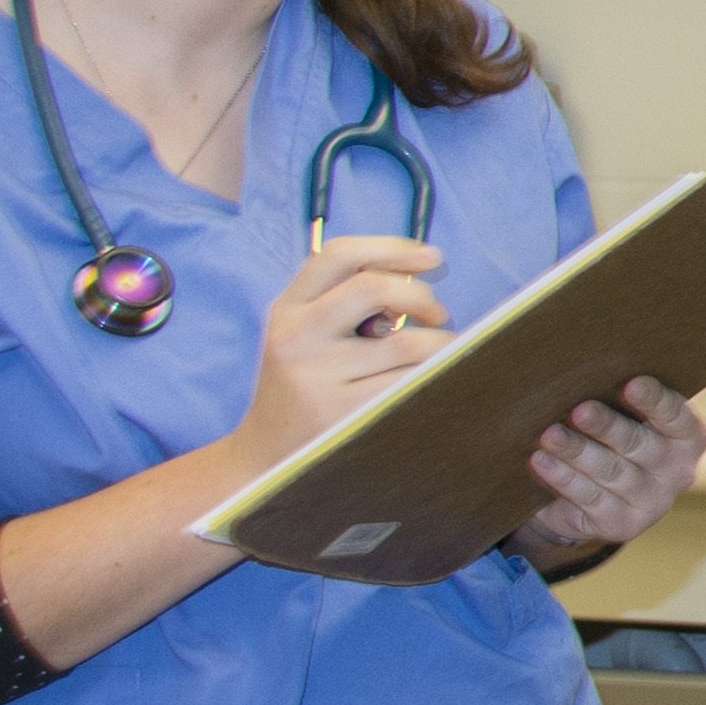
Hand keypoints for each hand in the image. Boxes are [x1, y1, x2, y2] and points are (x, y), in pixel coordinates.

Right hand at [231, 235, 447, 474]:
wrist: (266, 457)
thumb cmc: (302, 387)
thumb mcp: (304, 335)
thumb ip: (344, 302)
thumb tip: (416, 277)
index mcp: (286, 310)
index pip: (337, 255)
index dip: (390, 248)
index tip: (429, 256)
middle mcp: (295, 336)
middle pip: (372, 287)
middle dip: (420, 294)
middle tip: (438, 313)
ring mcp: (315, 376)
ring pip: (404, 341)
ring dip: (439, 342)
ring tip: (439, 351)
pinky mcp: (340, 412)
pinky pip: (408, 382)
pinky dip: (433, 374)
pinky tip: (434, 378)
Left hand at [517, 378, 705, 561]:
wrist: (601, 498)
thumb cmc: (616, 440)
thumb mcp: (631, 420)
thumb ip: (622, 403)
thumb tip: (586, 375)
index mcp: (689, 439)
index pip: (676, 417)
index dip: (655, 401)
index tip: (631, 384)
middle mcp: (678, 473)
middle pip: (640, 445)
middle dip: (607, 427)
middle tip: (580, 410)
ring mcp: (653, 504)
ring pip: (612, 472)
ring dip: (577, 452)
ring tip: (550, 435)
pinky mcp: (623, 525)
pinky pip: (590, 498)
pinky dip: (564, 478)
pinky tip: (542, 461)